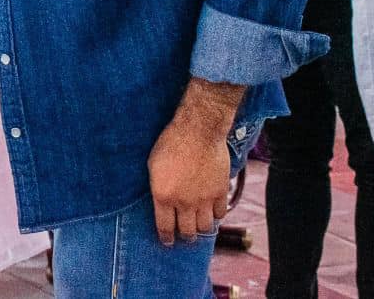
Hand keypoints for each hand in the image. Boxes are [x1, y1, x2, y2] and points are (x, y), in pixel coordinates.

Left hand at [148, 95, 233, 244]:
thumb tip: (161, 203)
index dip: (166, 238)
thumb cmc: (170, 143)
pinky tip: (211, 212)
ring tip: (198, 226)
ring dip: (201, 229)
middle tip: (184, 235)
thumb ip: (158, 188)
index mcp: (163, 196)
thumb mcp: (153, 165)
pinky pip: (220, 214)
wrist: (198, 131)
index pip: (165, 227)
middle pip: (187, 232)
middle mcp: (184, 202)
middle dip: (185, 236)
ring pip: (205, 228)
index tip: (167, 242)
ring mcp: (203, 199)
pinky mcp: (220, 192)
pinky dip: (216, 215)